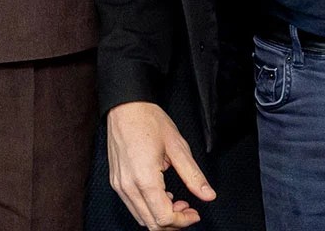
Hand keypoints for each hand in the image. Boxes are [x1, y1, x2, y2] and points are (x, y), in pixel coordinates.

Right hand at [106, 102, 213, 228]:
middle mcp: (128, 186)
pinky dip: (149, 208)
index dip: (183, 221)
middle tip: (188, 209)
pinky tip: (162, 194)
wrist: (125, 106)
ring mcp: (119, 185)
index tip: (195, 213)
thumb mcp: (178, 147)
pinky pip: (133, 206)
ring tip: (177, 201)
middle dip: (174, 223)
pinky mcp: (116, 181)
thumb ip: (193, 176)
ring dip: (161, 217)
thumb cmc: (148, 120)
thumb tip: (208, 195)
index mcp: (144, 178)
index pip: (164, 217)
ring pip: (141, 218)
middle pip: (151, 223)